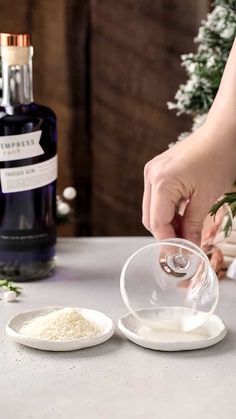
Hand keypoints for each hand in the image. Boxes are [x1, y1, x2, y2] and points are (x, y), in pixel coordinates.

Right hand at [142, 125, 235, 244]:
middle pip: (150, 218)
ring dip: (167, 224)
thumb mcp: (206, 197)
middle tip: (184, 248)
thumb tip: (189, 247)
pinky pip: (157, 198)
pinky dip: (168, 211)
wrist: (223, 132)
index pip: (157, 223)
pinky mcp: (158, 171)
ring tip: (187, 234)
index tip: (180, 256)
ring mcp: (153, 172)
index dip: (168, 243)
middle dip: (166, 235)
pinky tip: (183, 218)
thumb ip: (193, 225)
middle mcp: (152, 176)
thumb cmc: (219, 158)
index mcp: (161, 182)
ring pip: (152, 209)